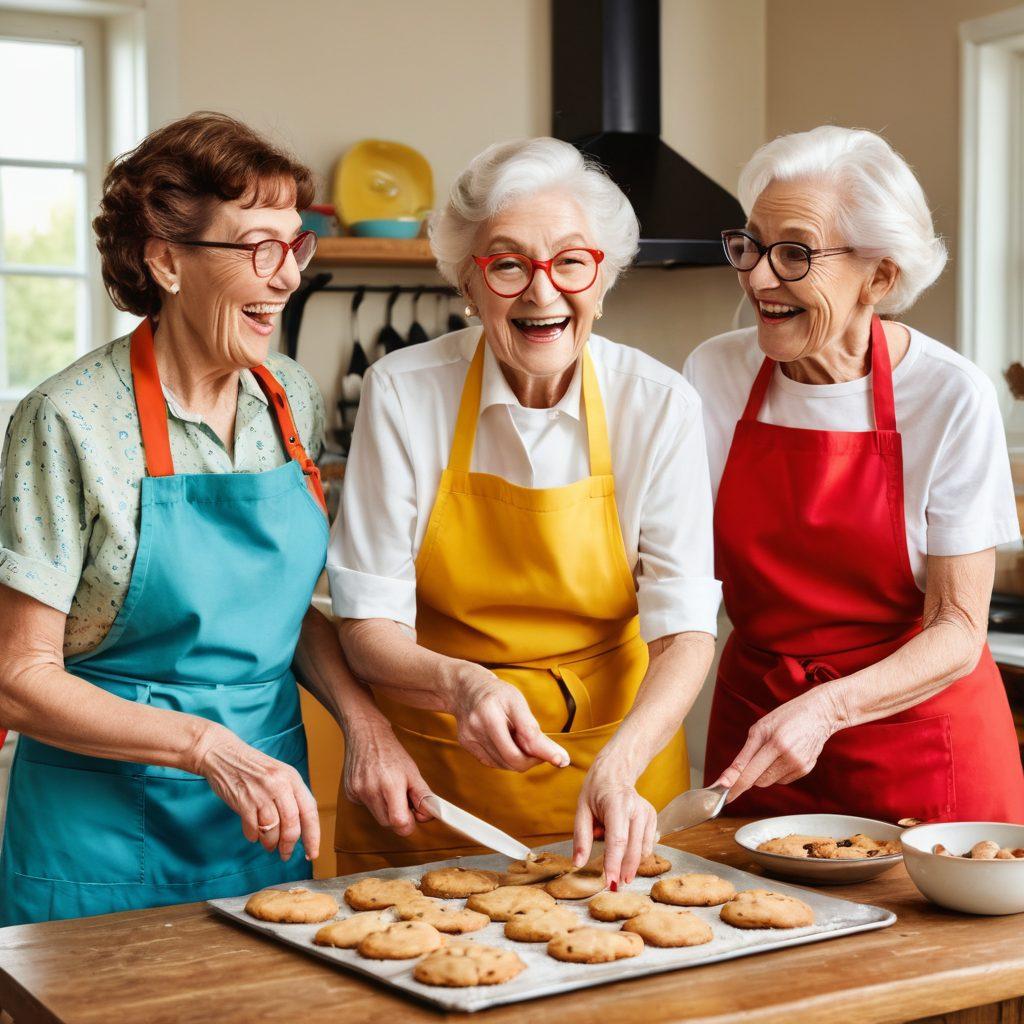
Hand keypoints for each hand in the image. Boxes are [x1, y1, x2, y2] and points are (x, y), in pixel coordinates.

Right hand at [191, 722, 319, 862]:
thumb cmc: (253, 767)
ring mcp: (260, 792)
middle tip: (285, 854)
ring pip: (272, 829)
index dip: (313, 835)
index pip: (309, 810)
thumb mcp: (279, 774)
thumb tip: (300, 827)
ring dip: (271, 843)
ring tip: (268, 845)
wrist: (222, 754)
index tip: (312, 853)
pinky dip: (254, 836)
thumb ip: (290, 796)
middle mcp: (279, 784)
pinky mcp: (242, 801)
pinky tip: (253, 834)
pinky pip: (253, 828)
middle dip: (289, 845)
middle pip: (292, 824)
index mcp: (292, 778)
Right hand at [344, 717, 433, 834]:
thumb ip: (423, 796)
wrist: (366, 734)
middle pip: (388, 823)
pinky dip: (374, 801)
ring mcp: (358, 792)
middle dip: (398, 816)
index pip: (399, 822)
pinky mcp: (350, 792)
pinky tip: (376, 785)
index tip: (413, 813)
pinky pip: (366, 807)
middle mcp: (371, 790)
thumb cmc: (392, 752)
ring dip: (386, 809)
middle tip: (403, 797)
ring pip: (377, 817)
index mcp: (391, 784)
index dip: (409, 823)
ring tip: (389, 789)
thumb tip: (429, 816)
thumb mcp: (413, 772)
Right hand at [449, 665, 569, 771]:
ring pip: (503, 764)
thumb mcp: (518, 702)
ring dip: (519, 759)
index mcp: (492, 711)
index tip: (562, 760)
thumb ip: (533, 729)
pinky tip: (508, 745)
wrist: (466, 689)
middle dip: (531, 760)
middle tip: (540, 751)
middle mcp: (477, 726)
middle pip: (513, 759)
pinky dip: (505, 759)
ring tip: (521, 742)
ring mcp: (469, 737)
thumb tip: (558, 756)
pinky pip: (492, 763)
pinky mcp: (466, 745)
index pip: (524, 739)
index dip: (545, 752)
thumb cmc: (497, 694)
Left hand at [572, 760, 655, 886]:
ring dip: (630, 864)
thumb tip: (578, 863)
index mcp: (616, 804)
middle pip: (632, 849)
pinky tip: (625, 851)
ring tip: (615, 863)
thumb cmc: (596, 790)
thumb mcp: (581, 809)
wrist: (616, 772)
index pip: (618, 840)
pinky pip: (647, 846)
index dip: (614, 864)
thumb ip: (581, 837)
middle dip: (623, 871)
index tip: (610, 883)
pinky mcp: (653, 818)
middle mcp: (636, 808)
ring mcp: (647, 813)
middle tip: (613, 886)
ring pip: (642, 850)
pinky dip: (636, 855)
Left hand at [713, 688, 843, 801]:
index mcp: (776, 743)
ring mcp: (800, 766)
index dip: (734, 786)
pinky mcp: (806, 770)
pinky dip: (777, 771)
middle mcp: (789, 757)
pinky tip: (784, 754)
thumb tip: (730, 777)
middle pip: (758, 781)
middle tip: (752, 757)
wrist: (819, 713)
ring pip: (769, 781)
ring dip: (763, 772)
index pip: (749, 773)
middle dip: (749, 774)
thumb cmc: (786, 716)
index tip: (723, 798)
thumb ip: (745, 754)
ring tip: (773, 750)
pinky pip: (782, 779)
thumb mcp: (761, 728)